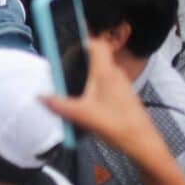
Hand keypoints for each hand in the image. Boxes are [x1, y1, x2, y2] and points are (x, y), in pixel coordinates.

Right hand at [41, 37, 164, 162]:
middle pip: (97, 59)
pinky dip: (96, 89)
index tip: (70, 49)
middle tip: (66, 71)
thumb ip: (59, 105)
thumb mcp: (82, 115)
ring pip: (102, 73)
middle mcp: (116, 75)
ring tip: (75, 89)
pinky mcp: (125, 96)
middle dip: (81, 63)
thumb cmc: (117, 125)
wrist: (143, 143)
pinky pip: (108, 85)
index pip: (97, 44)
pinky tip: (89, 105)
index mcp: (105, 72)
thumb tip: (42, 97)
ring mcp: (122, 85)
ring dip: (89, 77)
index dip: (83, 42)